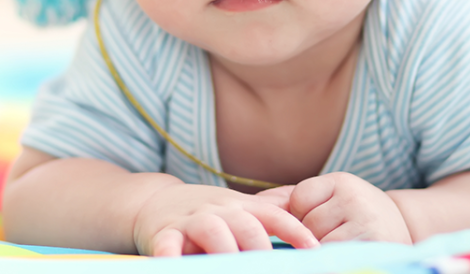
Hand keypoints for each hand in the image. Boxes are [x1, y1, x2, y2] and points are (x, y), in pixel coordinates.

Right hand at [132, 183, 319, 255]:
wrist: (155, 201)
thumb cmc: (207, 212)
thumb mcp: (237, 209)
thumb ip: (268, 218)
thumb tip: (308, 231)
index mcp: (241, 206)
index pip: (274, 215)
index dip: (295, 230)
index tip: (314, 249)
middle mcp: (220, 210)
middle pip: (246, 225)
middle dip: (262, 249)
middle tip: (271, 270)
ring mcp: (192, 220)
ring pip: (214, 231)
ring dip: (226, 251)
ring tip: (233, 269)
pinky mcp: (164, 233)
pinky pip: (168, 245)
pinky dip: (172, 256)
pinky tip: (176, 266)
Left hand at [259, 173, 410, 243]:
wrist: (404, 230)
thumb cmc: (355, 216)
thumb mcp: (329, 198)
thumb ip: (290, 198)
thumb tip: (250, 204)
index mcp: (341, 181)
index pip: (298, 199)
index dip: (300, 216)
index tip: (317, 221)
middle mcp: (354, 197)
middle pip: (307, 224)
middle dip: (312, 237)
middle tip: (333, 236)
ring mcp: (366, 221)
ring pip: (319, 243)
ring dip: (324, 250)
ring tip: (341, 245)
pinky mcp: (372, 244)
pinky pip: (334, 256)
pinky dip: (332, 259)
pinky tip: (342, 255)